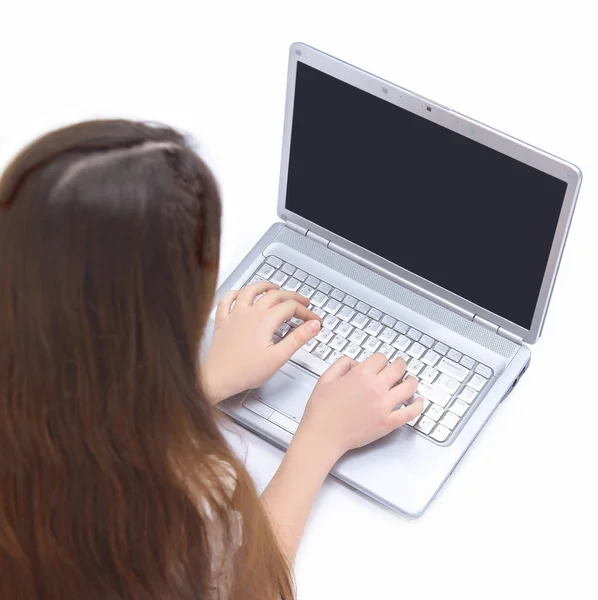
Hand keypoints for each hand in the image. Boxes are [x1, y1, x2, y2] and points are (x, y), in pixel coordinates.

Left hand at [202, 281, 321, 402]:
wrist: (217, 378)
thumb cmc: (245, 371)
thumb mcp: (278, 357)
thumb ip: (298, 339)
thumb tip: (313, 326)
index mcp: (265, 321)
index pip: (290, 307)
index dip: (306, 311)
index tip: (313, 320)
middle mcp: (250, 313)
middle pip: (274, 295)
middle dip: (292, 296)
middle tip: (303, 301)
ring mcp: (234, 315)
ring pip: (250, 291)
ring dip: (264, 286)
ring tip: (274, 287)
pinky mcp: (223, 322)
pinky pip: (227, 300)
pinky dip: (234, 293)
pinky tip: (238, 293)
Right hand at [294, 353, 422, 461]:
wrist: (322, 435)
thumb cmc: (321, 410)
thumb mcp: (326, 378)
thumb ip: (342, 364)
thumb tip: (356, 362)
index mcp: (361, 374)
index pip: (381, 358)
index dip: (381, 359)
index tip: (381, 362)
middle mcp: (376, 387)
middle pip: (398, 369)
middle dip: (400, 365)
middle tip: (400, 366)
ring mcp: (384, 406)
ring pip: (408, 387)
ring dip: (411, 381)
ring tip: (411, 380)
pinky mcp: (388, 423)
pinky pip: (410, 412)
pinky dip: (418, 406)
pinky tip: (419, 402)